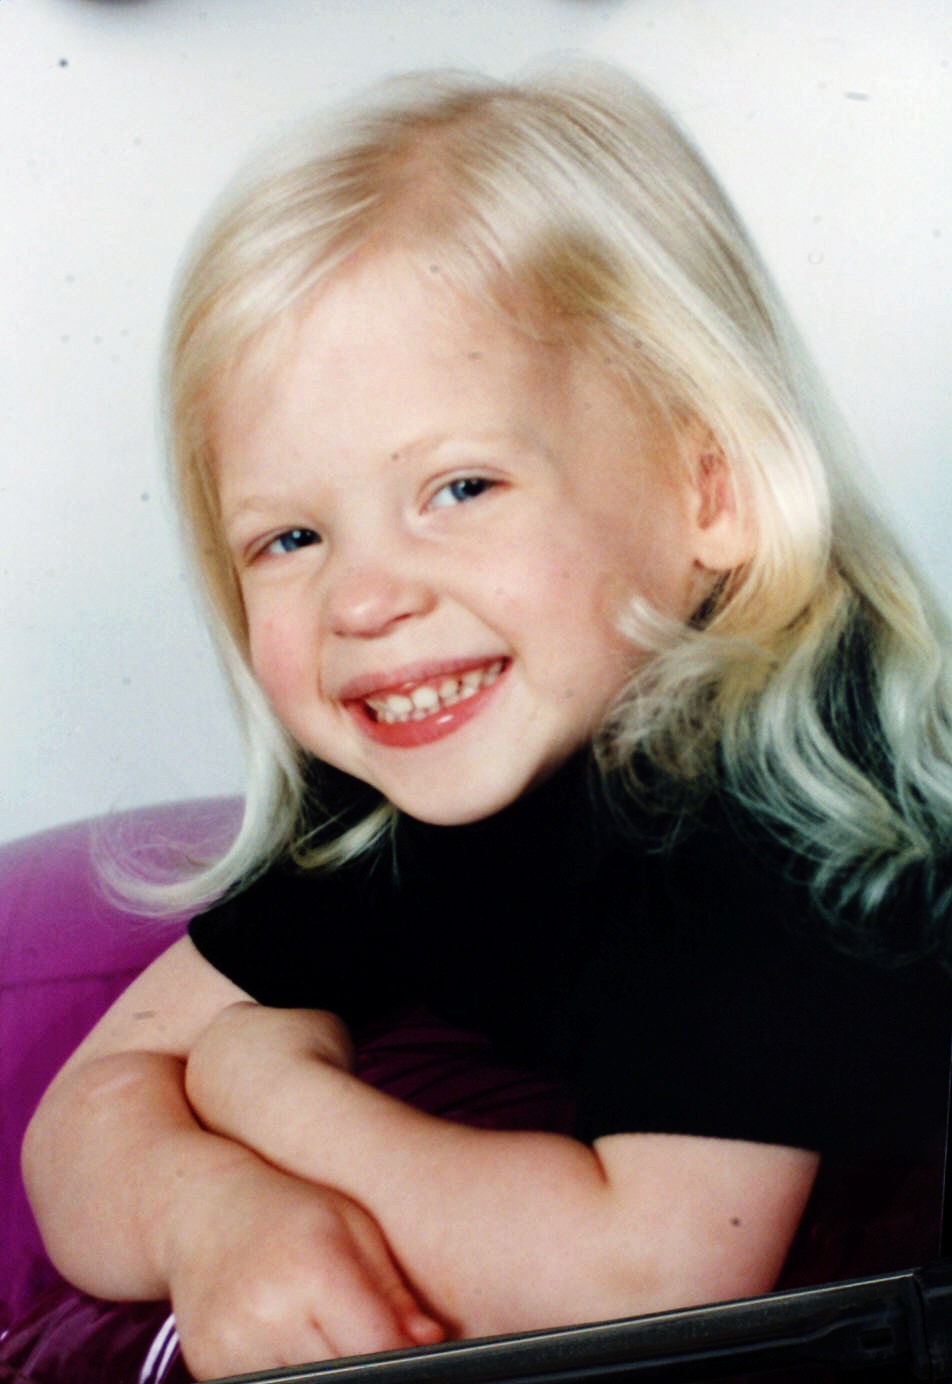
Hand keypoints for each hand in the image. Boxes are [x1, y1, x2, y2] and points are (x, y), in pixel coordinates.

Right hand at [163, 1151, 444, 1379]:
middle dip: (367, 1366)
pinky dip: (291, 1372)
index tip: (414, 1353)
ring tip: (328, 1335)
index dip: (401, 1357)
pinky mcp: (209, 1368)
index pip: (376, 1348)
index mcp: (315, 1269)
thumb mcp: (352, 1226)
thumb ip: (393, 1289)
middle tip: (374, 1344)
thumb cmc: (289, 1209)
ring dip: (328, 1370)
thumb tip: (431, 1340)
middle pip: (343, 1375)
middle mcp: (269, 1313)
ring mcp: (232, 1347)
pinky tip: (293, 1344)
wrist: (201, 1208)